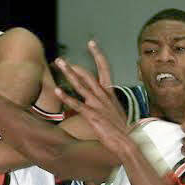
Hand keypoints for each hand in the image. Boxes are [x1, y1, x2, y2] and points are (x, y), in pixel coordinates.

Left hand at [54, 41, 134, 155]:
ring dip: (68, 73)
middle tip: (61, 60)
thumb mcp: (114, 112)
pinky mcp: (92, 115)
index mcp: (109, 93)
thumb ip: (105, 104)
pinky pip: (77, 104)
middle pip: (87, 75)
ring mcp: (97, 104)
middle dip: (73, 66)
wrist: (127, 141)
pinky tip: (57, 90)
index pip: (104, 68)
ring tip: (59, 65)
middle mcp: (103, 96)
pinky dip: (66, 97)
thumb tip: (100, 103)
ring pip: (80, 85)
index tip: (91, 43)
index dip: (98, 55)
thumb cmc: (121, 129)